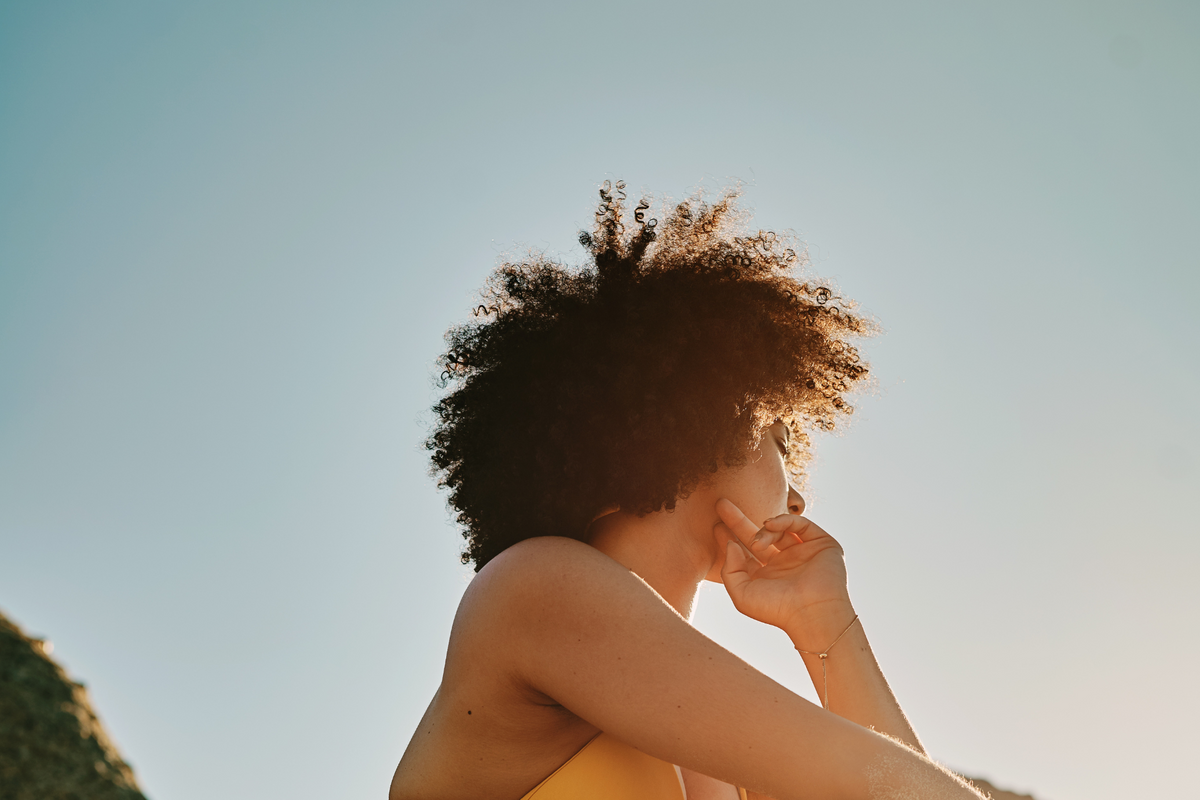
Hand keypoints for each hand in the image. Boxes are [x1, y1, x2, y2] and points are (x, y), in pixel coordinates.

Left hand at [716, 498, 853, 643]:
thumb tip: (730, 544)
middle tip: (721, 504)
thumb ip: (730, 569)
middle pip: (757, 535)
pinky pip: (800, 524)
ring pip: (778, 530)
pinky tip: (769, 524)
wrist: (812, 612)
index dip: (729, 537)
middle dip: (738, 520)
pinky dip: (783, 520)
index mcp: (766, 576)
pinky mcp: (820, 543)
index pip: (744, 551)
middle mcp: (784, 563)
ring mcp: (802, 552)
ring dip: (763, 530)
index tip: (715, 524)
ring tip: (756, 542)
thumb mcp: (742, 594)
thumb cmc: (777, 609)